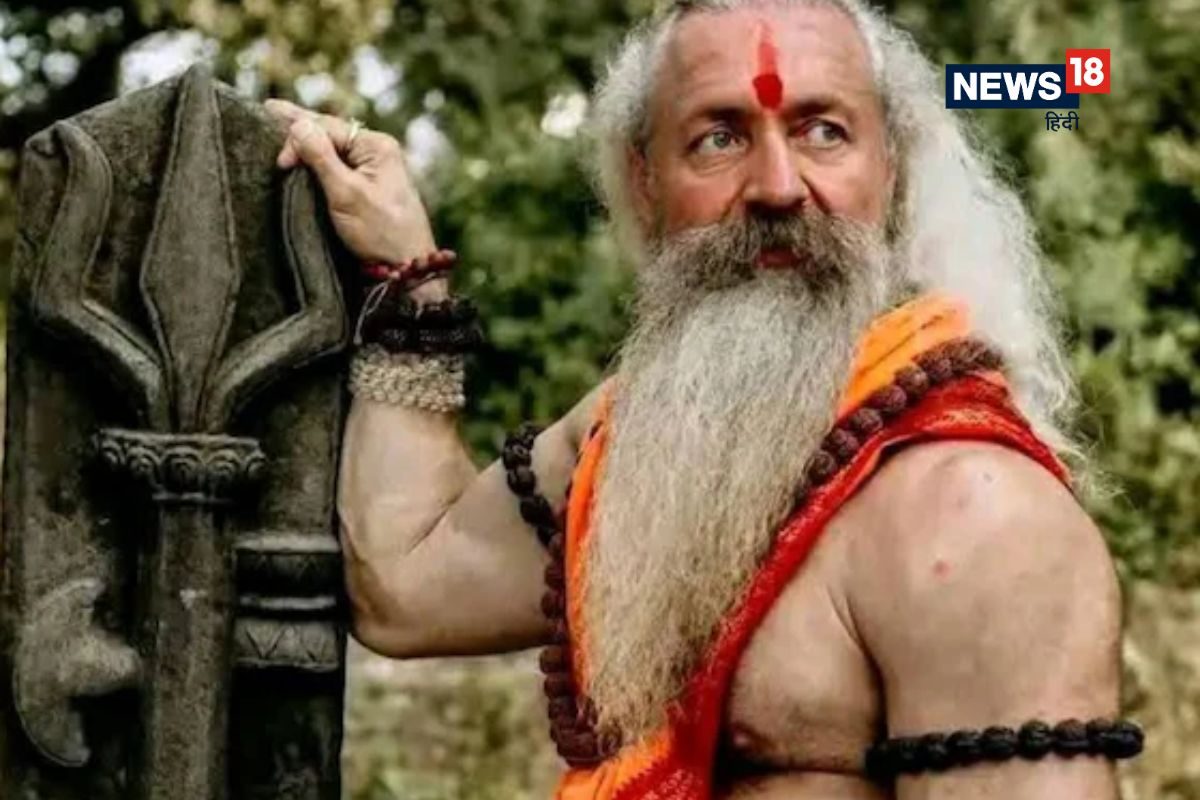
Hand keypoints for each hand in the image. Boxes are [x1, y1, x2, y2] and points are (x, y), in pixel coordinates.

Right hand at [264, 99, 435, 265]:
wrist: (408, 266)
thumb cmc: (381, 232)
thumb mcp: (347, 194)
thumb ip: (321, 157)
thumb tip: (299, 125)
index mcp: (376, 146)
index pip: (326, 127)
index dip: (297, 139)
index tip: (281, 164)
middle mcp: (377, 151)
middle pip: (330, 131)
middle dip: (300, 124)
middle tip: (269, 109)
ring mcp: (376, 168)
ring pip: (333, 147)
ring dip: (308, 140)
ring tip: (282, 122)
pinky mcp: (371, 186)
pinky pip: (340, 163)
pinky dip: (320, 157)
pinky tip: (307, 152)